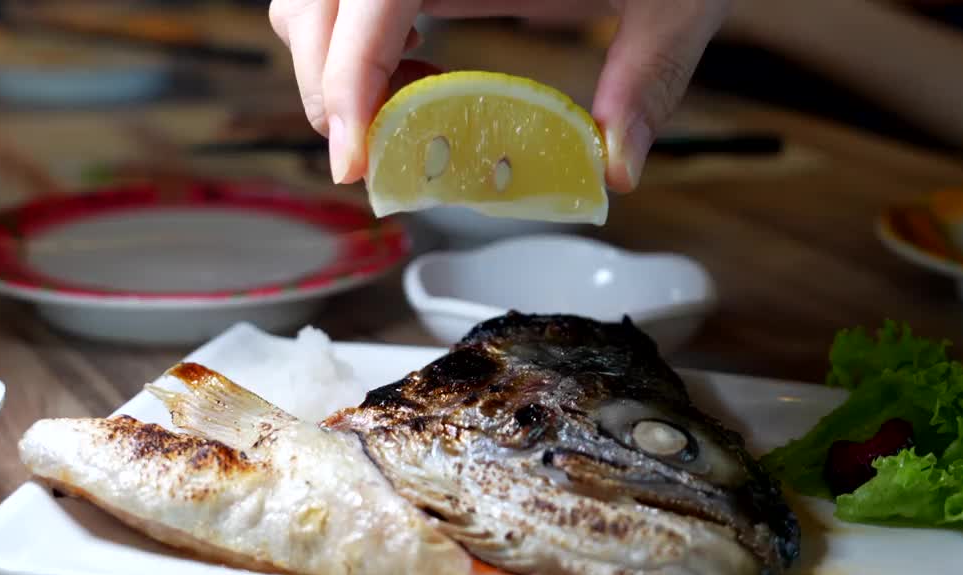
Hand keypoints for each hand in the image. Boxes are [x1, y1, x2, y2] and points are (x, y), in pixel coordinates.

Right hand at [269, 0, 732, 191]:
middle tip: (371, 157)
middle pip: (315, 3)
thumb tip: (615, 168)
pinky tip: (413, 69)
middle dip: (327, 86)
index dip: (346, 80)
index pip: (368, 0)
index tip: (355, 159)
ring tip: (402, 110)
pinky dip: (353, 45)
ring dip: (333, 65)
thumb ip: (647, 77)